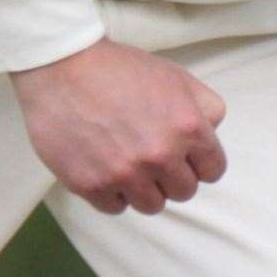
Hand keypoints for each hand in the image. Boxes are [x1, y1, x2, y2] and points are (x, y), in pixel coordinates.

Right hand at [9, 37, 227, 214]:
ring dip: (145, 188)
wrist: (64, 68)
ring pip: (152, 205)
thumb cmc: (122, 69)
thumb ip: (206, 107)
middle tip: (154, 158)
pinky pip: (116, 208)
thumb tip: (212, 134)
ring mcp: (125, 174)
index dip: (200, 163)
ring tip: (130, 164)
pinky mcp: (92, 186)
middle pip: (184, 192)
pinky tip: (106, 168)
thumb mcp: (177, 77)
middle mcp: (160, 156)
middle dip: (173, 176)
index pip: (213, 170)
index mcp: (188, 128)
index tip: (186, 158)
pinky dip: (114, 193)